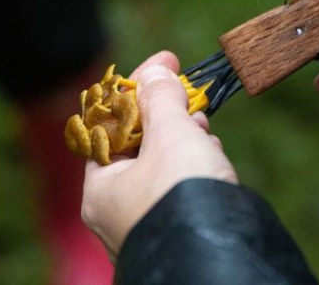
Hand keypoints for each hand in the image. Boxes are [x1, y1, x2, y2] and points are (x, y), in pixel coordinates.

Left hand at [81, 50, 237, 261]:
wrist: (218, 256)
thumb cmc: (182, 196)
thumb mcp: (170, 135)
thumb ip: (161, 99)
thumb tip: (156, 72)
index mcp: (101, 189)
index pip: (109, 125)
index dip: (136, 90)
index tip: (165, 63)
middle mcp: (118, 210)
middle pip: (137, 145)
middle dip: (164, 114)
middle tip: (188, 94)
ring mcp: (147, 221)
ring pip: (162, 166)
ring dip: (182, 138)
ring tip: (202, 125)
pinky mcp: (177, 227)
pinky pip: (180, 186)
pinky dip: (194, 164)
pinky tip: (211, 154)